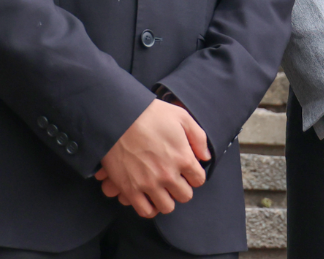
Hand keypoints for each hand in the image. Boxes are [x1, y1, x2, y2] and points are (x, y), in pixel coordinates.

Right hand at [94, 99, 211, 217]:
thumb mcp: (181, 116)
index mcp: (183, 157)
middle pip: (185, 196)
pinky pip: (145, 211)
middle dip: (181, 187)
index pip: (199, 180)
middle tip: (173, 179)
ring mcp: (149, 183)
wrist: (118, 116)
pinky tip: (148, 197)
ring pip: (167, 207)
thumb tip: (205, 156)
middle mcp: (168, 174)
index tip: (186, 170)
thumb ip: (198, 137)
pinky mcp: (130, 189)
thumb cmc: (149, 114)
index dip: (194, 175)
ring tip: (161, 189)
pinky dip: (149, 208)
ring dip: (166, 199)